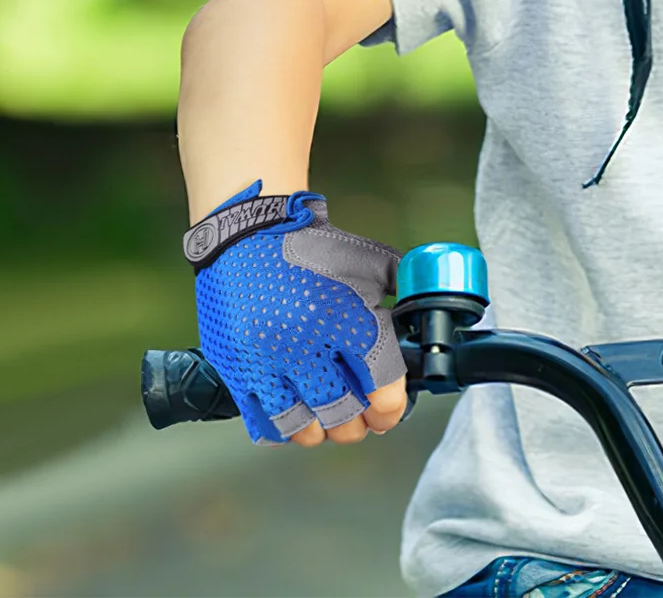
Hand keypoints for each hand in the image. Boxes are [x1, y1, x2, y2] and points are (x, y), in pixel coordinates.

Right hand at [187, 183, 404, 443]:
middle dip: (360, 425)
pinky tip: (297, 420)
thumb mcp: (370, 261)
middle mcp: (306, 345)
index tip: (393, 409)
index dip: (392, 406)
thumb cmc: (317, 246)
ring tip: (331, 424)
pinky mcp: (236, 369)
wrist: (248, 231)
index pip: (382, 383)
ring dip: (323, 432)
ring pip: (302, 426)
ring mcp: (267, 362)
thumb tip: (425, 317)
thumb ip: (401, 290)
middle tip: (365, 423)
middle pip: (343, 414)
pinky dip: (284, 429)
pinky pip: (262, 421)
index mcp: (346, 317)